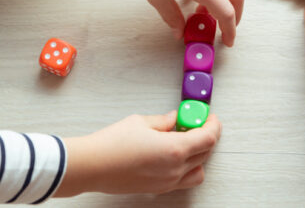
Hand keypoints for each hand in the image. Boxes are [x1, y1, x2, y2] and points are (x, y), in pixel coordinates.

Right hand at [55, 111, 221, 195]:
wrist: (92, 166)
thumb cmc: (112, 144)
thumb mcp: (141, 122)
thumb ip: (164, 121)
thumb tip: (175, 119)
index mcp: (175, 150)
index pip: (208, 138)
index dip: (213, 125)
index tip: (209, 116)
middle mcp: (175, 169)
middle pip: (205, 152)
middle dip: (205, 135)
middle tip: (194, 122)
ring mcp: (168, 182)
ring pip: (198, 169)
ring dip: (198, 154)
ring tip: (184, 140)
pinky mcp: (158, 188)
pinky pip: (183, 179)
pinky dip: (186, 167)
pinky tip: (172, 153)